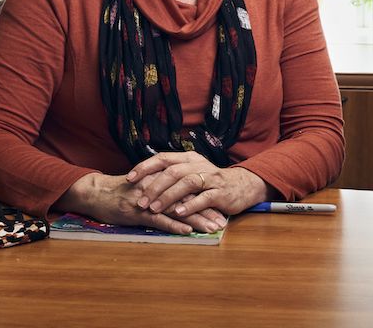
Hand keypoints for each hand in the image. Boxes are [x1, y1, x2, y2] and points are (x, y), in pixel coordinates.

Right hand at [56, 172, 227, 234]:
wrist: (96, 192)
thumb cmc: (120, 190)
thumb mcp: (144, 184)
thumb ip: (162, 187)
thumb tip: (181, 195)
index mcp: (161, 178)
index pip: (188, 188)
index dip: (205, 198)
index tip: (220, 208)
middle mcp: (158, 187)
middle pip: (188, 198)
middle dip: (206, 210)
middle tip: (222, 221)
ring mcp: (148, 200)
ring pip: (177, 209)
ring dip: (196, 219)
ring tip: (212, 228)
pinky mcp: (138, 212)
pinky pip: (159, 219)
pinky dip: (174, 224)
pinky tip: (187, 230)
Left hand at [125, 151, 268, 218]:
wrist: (242, 186)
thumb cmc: (211, 182)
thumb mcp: (192, 172)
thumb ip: (173, 174)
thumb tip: (144, 179)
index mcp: (189, 158)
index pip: (163, 158)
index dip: (145, 167)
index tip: (129, 178)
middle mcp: (198, 165)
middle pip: (173, 171)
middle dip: (154, 187)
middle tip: (140, 201)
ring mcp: (210, 178)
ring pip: (187, 183)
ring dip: (169, 196)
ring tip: (155, 209)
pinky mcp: (220, 193)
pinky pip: (203, 198)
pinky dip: (190, 205)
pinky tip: (178, 213)